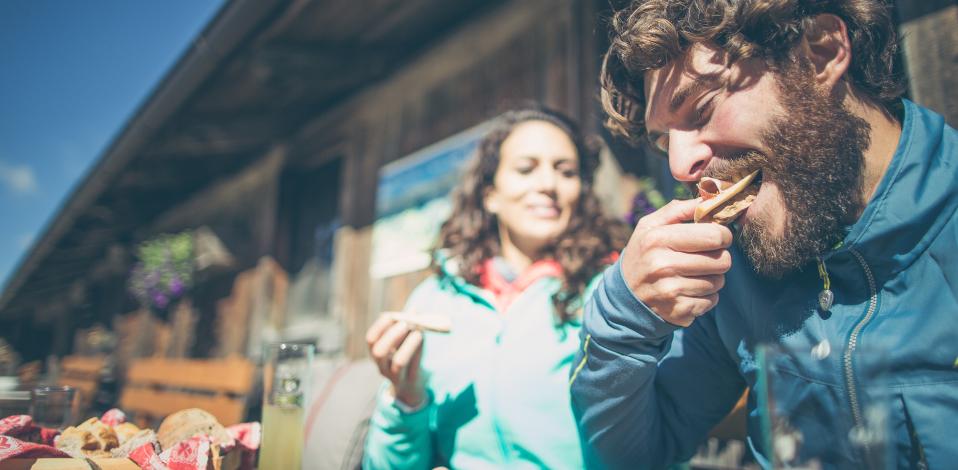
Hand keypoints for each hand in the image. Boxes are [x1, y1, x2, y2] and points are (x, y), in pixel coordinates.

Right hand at [366, 312, 425, 406]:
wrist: (410, 387)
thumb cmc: (405, 358)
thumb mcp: (404, 342)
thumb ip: (407, 327)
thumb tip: (415, 309)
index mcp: (376, 353)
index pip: (371, 339)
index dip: (379, 327)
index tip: (390, 316)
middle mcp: (381, 365)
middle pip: (379, 351)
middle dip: (391, 336)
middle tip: (404, 324)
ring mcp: (395, 376)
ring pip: (399, 361)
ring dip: (408, 344)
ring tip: (417, 332)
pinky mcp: (410, 380)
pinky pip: (415, 365)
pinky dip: (418, 350)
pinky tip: (422, 338)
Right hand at [621, 199, 732, 325]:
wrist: (624, 296)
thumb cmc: (644, 254)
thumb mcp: (650, 226)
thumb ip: (678, 209)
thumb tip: (710, 197)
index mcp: (658, 239)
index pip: (714, 235)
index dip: (723, 235)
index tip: (717, 237)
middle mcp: (663, 265)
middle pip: (722, 260)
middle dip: (720, 257)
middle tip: (707, 256)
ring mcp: (671, 290)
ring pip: (719, 282)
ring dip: (712, 278)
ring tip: (694, 274)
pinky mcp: (679, 310)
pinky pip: (712, 300)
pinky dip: (706, 296)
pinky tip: (689, 290)